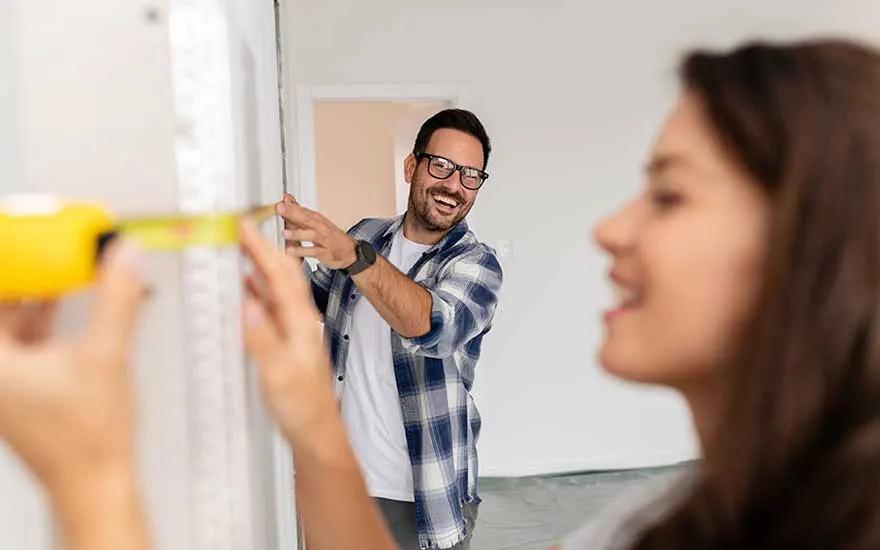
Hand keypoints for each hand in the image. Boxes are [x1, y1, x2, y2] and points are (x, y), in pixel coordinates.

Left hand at [0, 239, 144, 495]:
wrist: (95, 482)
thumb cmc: (85, 441)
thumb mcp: (107, 355)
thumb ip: (117, 299)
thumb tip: (122, 259)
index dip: (9, 262)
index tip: (21, 236)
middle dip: (20, 274)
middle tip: (40, 246)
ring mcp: (2, 382)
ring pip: (7, 323)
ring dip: (30, 294)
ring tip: (57, 268)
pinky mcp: (19, 387)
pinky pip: (20, 338)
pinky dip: (40, 316)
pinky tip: (66, 302)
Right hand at [239, 220, 336, 439]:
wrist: (317, 433)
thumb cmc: (303, 408)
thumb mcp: (279, 375)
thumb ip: (264, 340)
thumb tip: (248, 306)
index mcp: (300, 323)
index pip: (280, 276)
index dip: (262, 249)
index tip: (245, 228)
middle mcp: (300, 322)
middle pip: (281, 276)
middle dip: (262, 249)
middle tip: (240, 230)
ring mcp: (294, 331)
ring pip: (276, 289)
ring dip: (260, 266)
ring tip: (241, 248)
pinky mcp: (287, 343)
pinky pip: (271, 307)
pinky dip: (258, 291)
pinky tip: (248, 289)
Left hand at [274, 193, 357, 269]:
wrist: (349, 251)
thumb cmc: (330, 236)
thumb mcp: (316, 223)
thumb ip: (299, 213)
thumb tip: (286, 200)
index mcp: (316, 219)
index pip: (302, 209)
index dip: (290, 206)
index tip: (278, 202)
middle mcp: (320, 227)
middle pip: (305, 218)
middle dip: (292, 213)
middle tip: (279, 208)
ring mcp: (323, 239)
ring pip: (310, 235)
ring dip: (297, 233)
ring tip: (284, 233)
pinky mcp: (324, 252)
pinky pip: (312, 251)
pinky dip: (302, 251)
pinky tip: (291, 250)